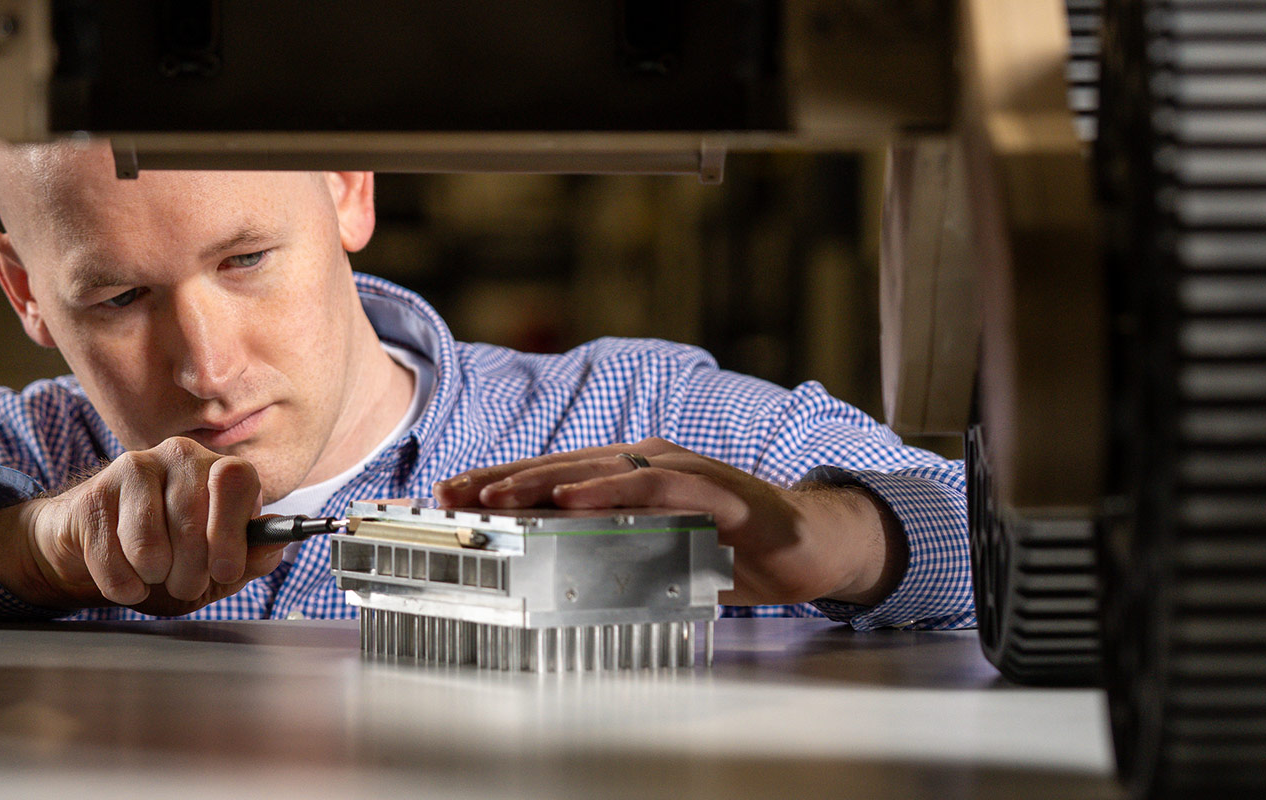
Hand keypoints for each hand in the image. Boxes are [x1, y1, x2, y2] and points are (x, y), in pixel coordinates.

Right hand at [0, 437, 286, 615]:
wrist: (102, 556)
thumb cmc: (170, 558)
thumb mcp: (219, 568)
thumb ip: (253, 556)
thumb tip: (283, 537)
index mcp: (219, 469)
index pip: (237, 479)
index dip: (231, 532)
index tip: (225, 571)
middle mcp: (180, 456)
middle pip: (192, 521)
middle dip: (190, 573)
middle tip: (184, 583)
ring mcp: (133, 467)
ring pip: (149, 545)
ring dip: (153, 578)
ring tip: (154, 575)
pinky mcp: (93, 495)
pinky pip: (111, 558)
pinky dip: (121, 585)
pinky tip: (124, 575)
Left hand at [431, 438, 905, 606]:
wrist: (815, 545)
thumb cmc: (737, 549)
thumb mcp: (664, 555)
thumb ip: (620, 556)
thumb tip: (564, 579)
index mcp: (633, 476)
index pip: (556, 476)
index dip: (502, 481)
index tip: (450, 493)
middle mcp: (650, 463)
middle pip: (563, 467)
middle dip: (503, 479)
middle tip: (451, 493)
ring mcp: (681, 471)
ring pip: (598, 471)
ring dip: (541, 483)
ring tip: (494, 496)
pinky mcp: (713, 491)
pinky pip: (653, 488)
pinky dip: (609, 492)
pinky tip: (571, 501)